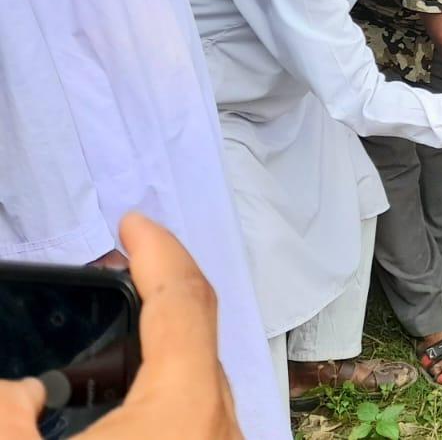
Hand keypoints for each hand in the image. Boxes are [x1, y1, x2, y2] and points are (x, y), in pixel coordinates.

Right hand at [0, 213, 243, 439]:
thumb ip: (9, 411)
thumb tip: (22, 390)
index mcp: (185, 408)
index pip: (183, 300)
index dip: (157, 250)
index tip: (133, 222)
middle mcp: (219, 425)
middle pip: (198, 333)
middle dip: (161, 288)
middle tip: (120, 265)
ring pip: (201, 377)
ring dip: (164, 341)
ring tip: (121, 322)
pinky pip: (196, 410)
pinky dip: (167, 382)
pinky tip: (134, 389)